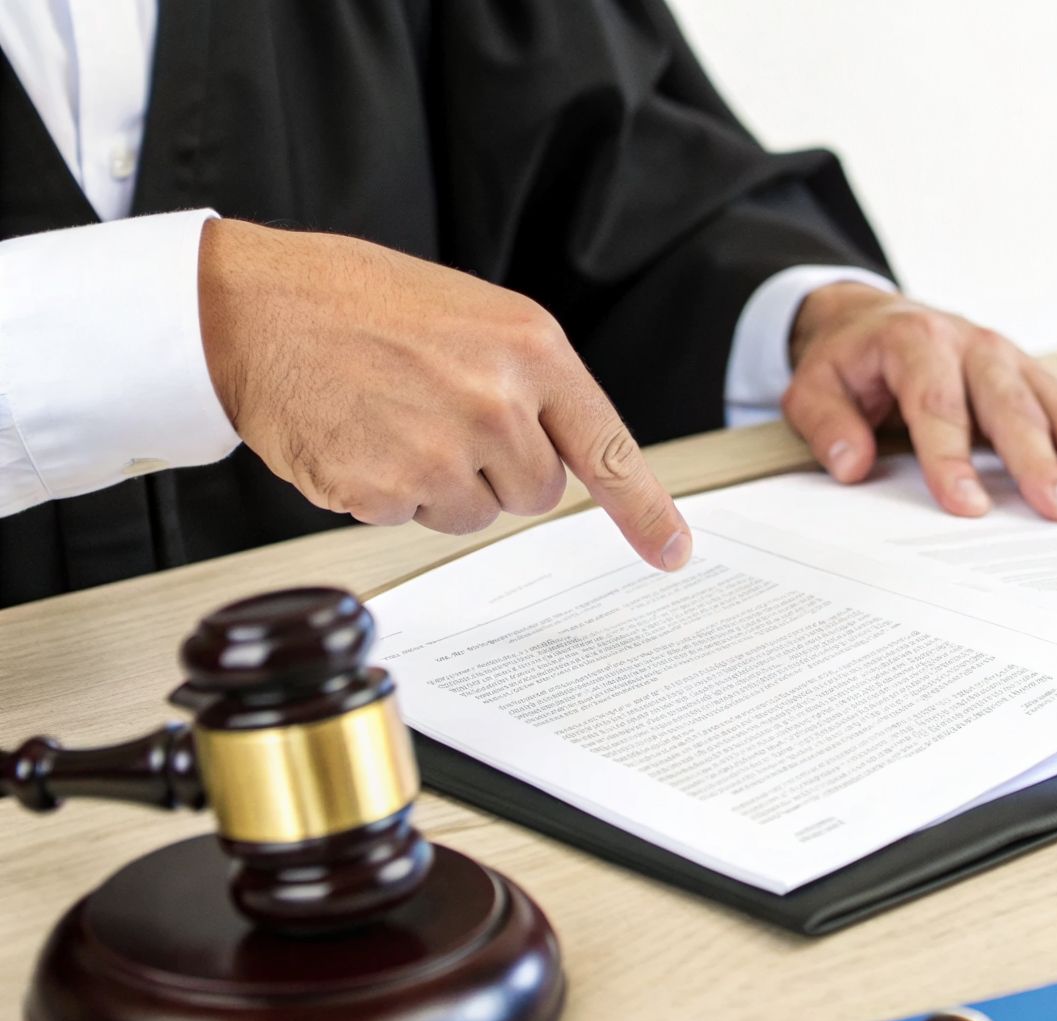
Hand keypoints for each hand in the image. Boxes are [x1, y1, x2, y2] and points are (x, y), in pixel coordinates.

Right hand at [195, 219, 690, 569]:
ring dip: (440, 485)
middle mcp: (496, 401)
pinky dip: (385, 491)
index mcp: (530, 348)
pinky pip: (409, 520)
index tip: (672, 552)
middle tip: (440, 414)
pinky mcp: (383, 490)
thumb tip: (567, 452)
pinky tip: (358, 435)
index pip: (607, 447)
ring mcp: (441, 451)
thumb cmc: (359, 301)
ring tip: (392, 416)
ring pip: (475, 514)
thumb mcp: (474, 317)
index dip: (644, 509)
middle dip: (498, 470)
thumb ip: (529, 381)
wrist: (252, 305)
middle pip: (537, 492)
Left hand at [782, 283, 1056, 519]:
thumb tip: (850, 466)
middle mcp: (974, 347)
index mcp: (916, 343)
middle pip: (1013, 407)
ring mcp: (1013, 361)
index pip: (937, 404)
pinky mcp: (1036, 379)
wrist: (875, 319)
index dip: (950, 458)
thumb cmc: (850, 362)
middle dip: (1043, 462)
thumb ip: (826, 424)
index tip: (966, 508)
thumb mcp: (814, 385)